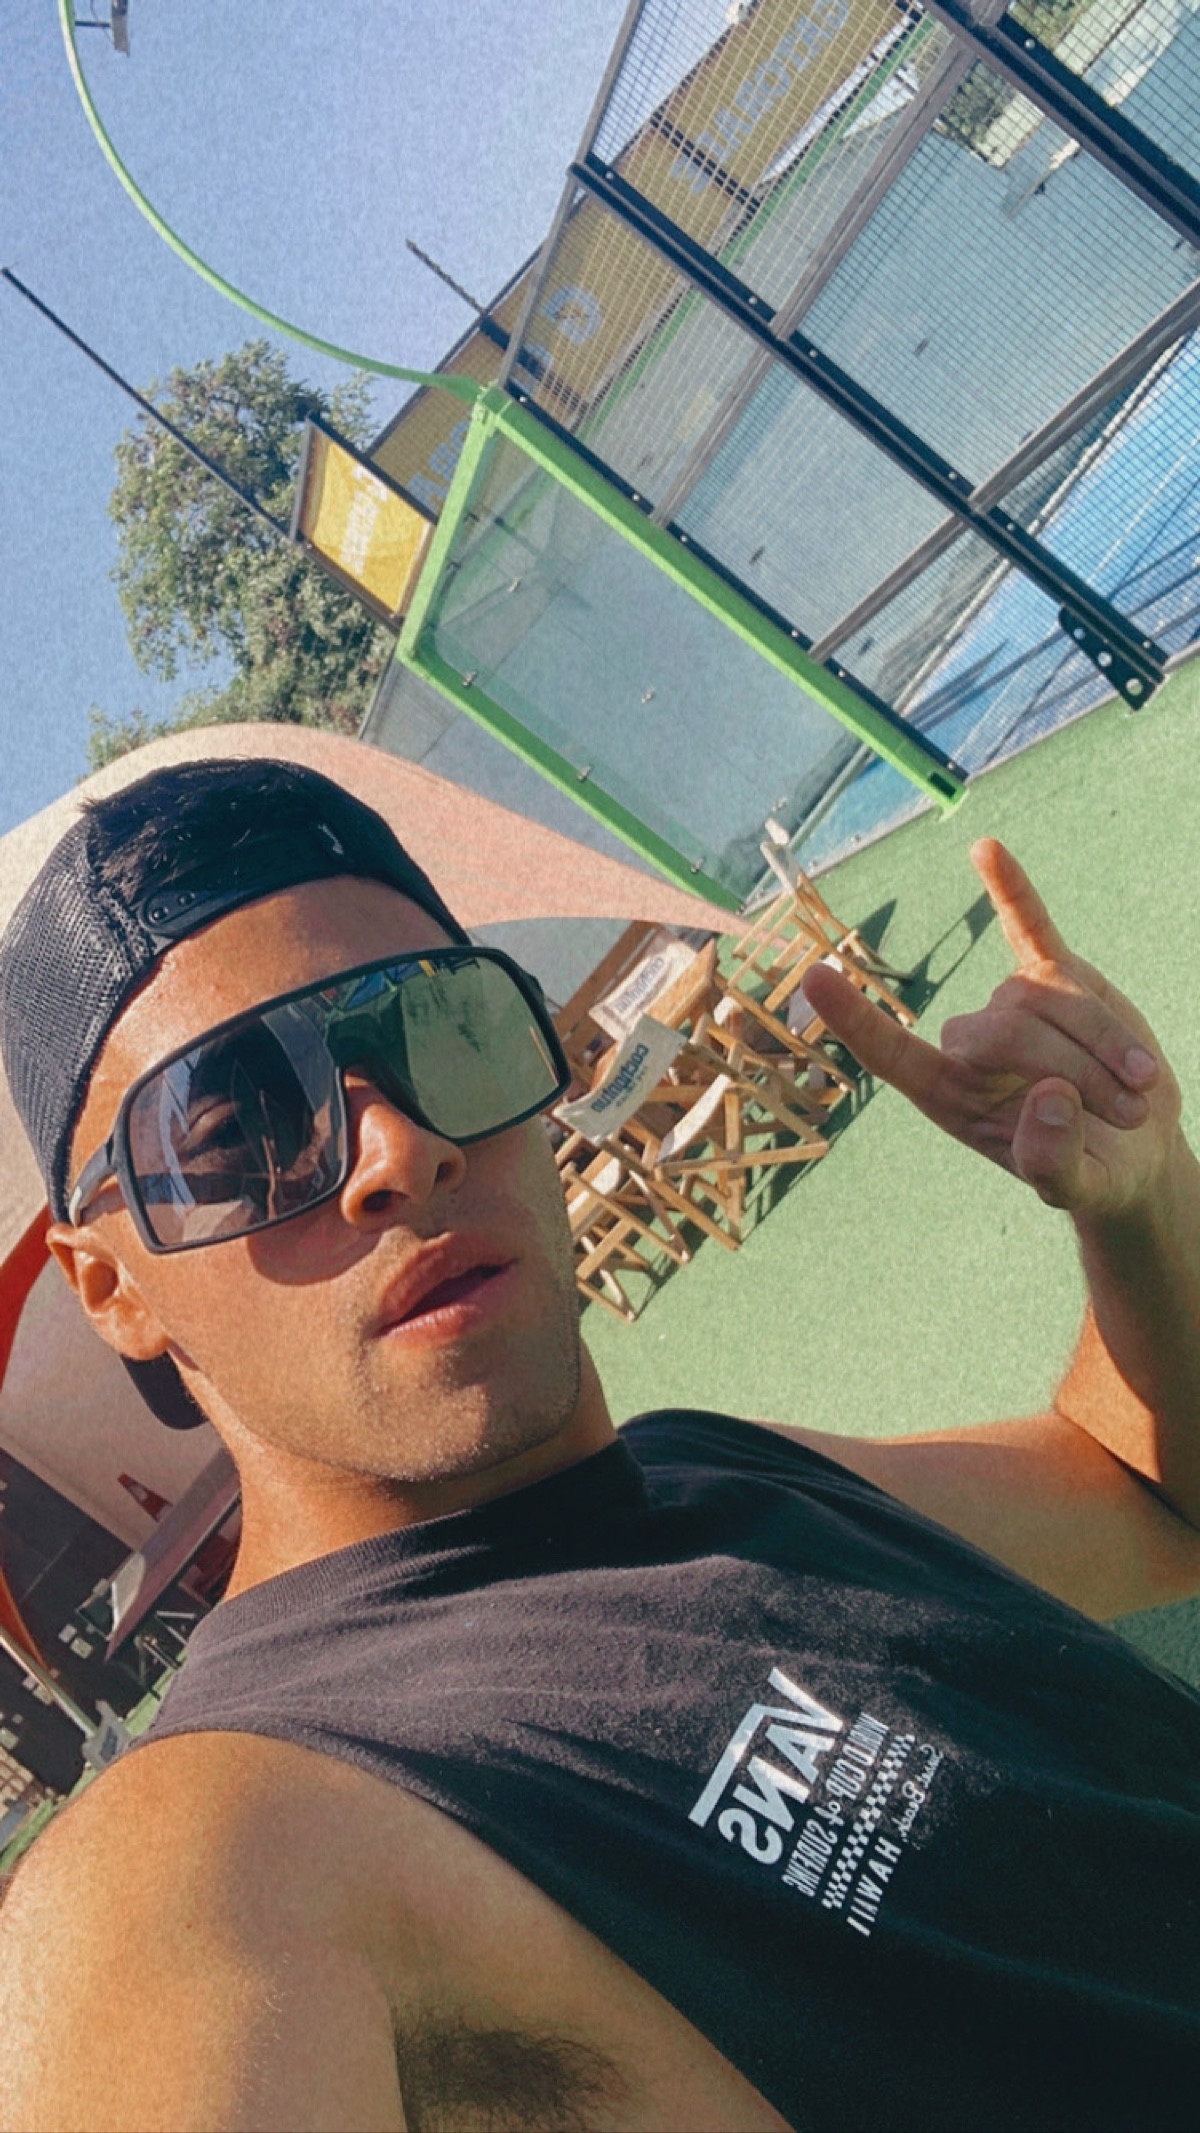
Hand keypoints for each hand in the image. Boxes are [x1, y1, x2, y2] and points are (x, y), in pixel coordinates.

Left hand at [801, 839, 1181, 1219]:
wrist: (1135, 1147)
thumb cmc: (1087, 1170)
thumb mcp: (1074, 1189)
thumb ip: (1054, 1160)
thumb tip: (1050, 1096)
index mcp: (949, 1095)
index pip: (892, 1055)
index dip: (857, 1019)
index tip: (815, 977)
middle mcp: (970, 1044)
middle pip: (1007, 1029)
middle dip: (1076, 1071)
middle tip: (1128, 1116)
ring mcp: (1012, 1002)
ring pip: (1048, 999)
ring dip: (1104, 1045)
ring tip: (1139, 1094)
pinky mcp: (1056, 974)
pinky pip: (1028, 926)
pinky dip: (1010, 890)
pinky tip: (985, 850)